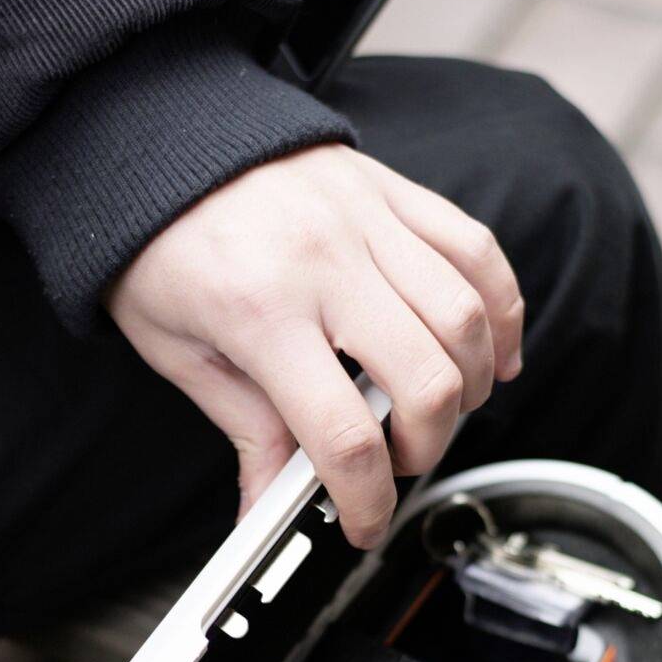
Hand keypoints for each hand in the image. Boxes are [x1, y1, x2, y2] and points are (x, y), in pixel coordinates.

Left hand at [108, 145, 523, 547]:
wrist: (160, 138)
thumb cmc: (160, 245)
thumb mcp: (178, 352)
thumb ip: (242, 429)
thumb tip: (268, 511)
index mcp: (261, 315)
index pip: (343, 434)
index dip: (367, 500)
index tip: (364, 524)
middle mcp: (326, 265)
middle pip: (427, 382)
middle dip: (427, 447)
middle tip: (399, 461)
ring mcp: (368, 222)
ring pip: (466, 318)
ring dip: (470, 386)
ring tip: (443, 411)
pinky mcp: (394, 193)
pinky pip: (476, 251)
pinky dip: (501, 310)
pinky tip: (494, 351)